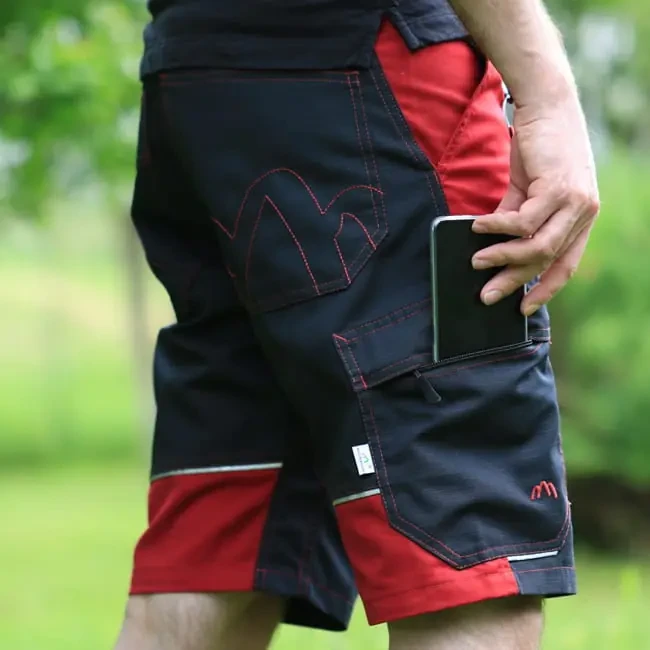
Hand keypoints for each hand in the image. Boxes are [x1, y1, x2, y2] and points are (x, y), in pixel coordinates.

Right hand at [470, 93, 599, 315]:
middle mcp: (585, 213)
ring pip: (538, 246)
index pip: (566, 265)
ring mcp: (576, 201)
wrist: (546, 105)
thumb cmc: (537, 148)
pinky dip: (498, 228)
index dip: (544, 290)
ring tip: (476, 261)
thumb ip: (514, 219)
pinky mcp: (558, 187)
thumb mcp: (526, 191)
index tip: (522, 310)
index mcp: (580, 218)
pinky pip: (523, 221)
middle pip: (547, 260)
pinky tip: (477, 227)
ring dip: (503, 257)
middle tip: (487, 295)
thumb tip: (490, 246)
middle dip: (513, 281)